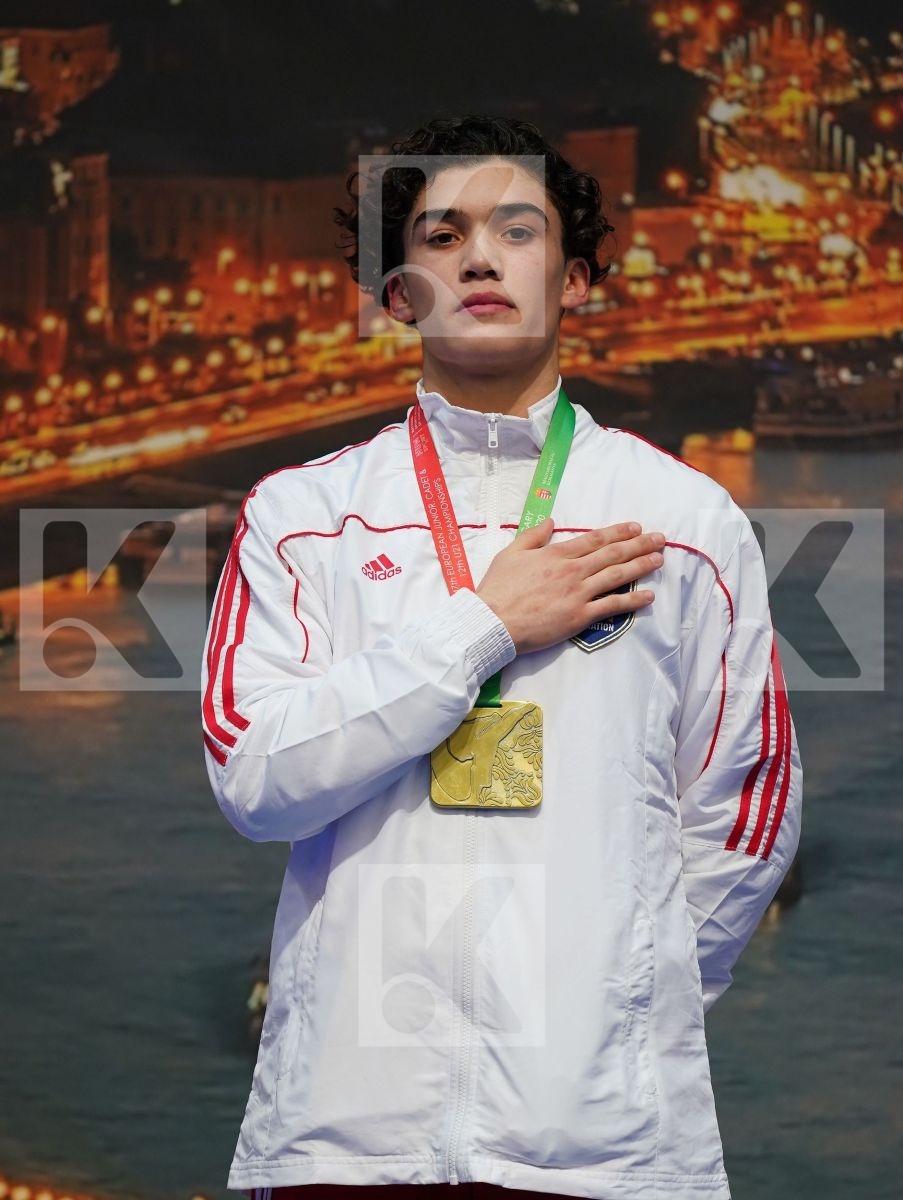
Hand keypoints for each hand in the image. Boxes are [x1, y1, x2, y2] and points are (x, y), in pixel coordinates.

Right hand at [476, 517, 663, 654]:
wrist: (493, 621)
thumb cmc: (498, 588)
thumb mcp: (510, 554)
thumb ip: (533, 536)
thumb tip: (551, 521)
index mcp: (556, 554)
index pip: (594, 539)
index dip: (618, 532)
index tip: (636, 527)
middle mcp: (572, 570)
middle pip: (612, 554)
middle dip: (639, 545)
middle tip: (660, 539)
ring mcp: (578, 593)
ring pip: (616, 576)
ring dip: (641, 566)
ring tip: (659, 560)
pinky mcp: (579, 617)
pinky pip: (612, 606)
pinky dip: (632, 601)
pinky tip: (648, 596)